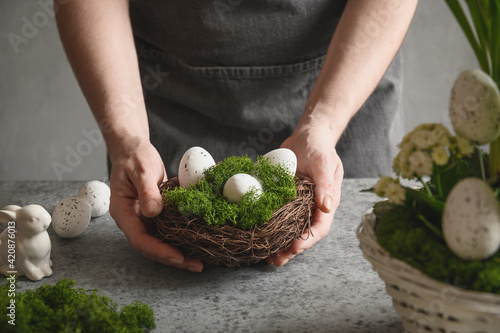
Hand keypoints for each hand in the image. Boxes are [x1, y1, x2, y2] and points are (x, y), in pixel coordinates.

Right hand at [108, 138, 203, 272]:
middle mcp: (132, 220)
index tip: (178, 256)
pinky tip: (196, 245)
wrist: (134, 149)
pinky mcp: (155, 215)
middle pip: (150, 247)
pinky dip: (180, 240)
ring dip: (178, 253)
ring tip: (199, 262)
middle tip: (196, 265)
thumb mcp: (141, 170)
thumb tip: (154, 212)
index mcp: (123, 212)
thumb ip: (147, 191)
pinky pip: (166, 232)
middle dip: (172, 258)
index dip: (159, 250)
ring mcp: (143, 219)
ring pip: (159, 243)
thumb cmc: (135, 157)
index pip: (139, 239)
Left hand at [267, 112, 343, 265]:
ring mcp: (297, 203)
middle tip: (277, 260)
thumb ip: (325, 184)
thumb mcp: (323, 162)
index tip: (295, 247)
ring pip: (289, 229)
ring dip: (279, 244)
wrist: (307, 134)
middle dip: (291, 249)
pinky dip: (269, 227)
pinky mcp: (284, 198)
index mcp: (326, 201)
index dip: (308, 239)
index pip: (320, 226)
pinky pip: (277, 216)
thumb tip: (327, 206)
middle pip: (303, 233)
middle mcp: (312, 206)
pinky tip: (257, 236)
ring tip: (266, 257)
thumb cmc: (319, 146)